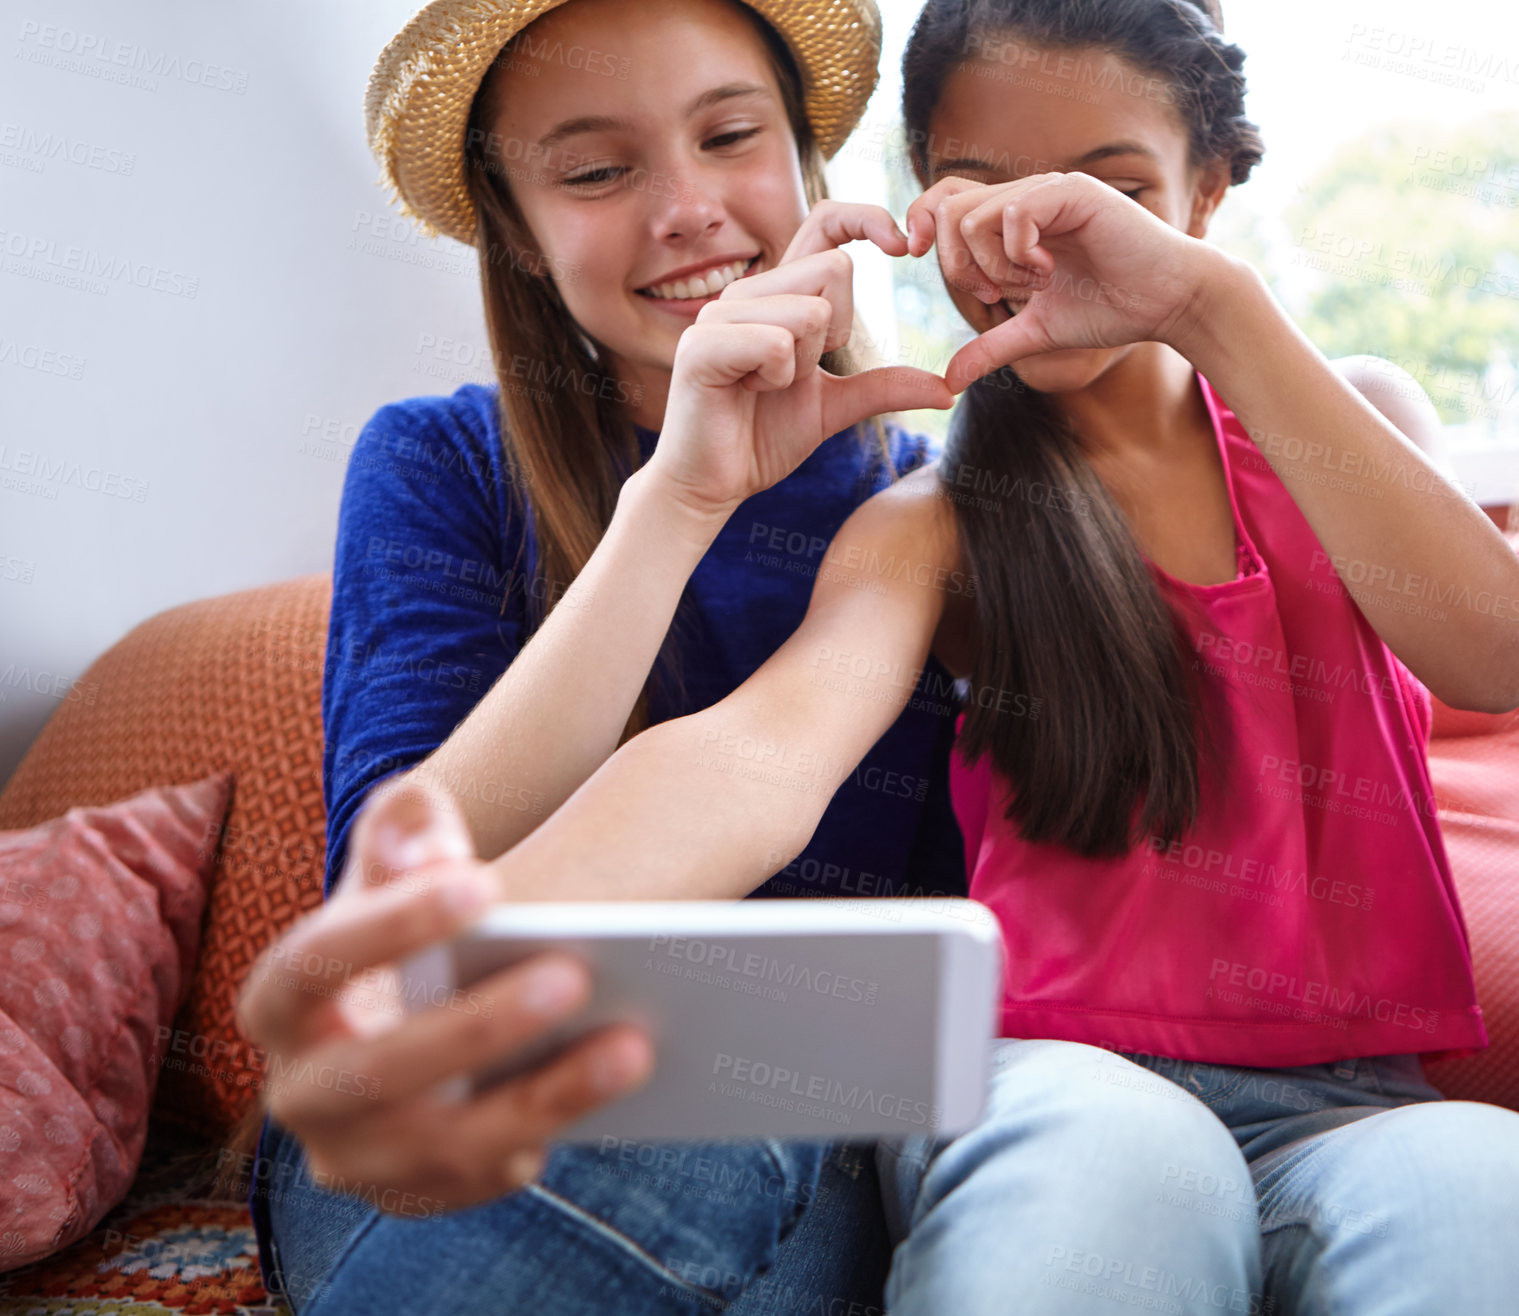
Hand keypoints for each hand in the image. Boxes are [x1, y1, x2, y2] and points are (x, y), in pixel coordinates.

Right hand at [235, 779, 652, 1212]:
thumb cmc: (405, 923)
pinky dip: (544, 1138)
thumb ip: (405, 825)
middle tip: (575, 975)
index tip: (486, 883)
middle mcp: (301, 1092)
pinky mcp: (414, 1195)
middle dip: (478, 1027)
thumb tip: (429, 846)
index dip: (392, 925)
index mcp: (279, 1001)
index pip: (314, 964)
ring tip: (632, 1045)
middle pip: (379, 1071)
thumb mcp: (395, 864)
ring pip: (442, 1142)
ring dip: (542, 1097)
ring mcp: (355, 1156)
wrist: (410, 1008)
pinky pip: (480, 1180)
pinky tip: (609, 1093)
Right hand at [644, 200, 954, 520]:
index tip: (904, 245)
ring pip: (810, 310)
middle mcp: (747, 291)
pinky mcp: (702, 344)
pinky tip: (747, 393)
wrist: (712, 484)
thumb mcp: (836, 408)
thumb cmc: (761, 438)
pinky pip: (776, 342)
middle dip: (836, 334)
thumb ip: (885, 388)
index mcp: (778, 296)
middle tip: (796, 373)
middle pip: (835, 269)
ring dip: (803, 365)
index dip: (867, 218)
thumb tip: (949, 389)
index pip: (825, 223)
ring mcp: (719, 313)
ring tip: (765, 386)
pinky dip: (777, 379)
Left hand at [905, 173, 1225, 391]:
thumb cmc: (1110, 310)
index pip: (945, 204)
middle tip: (995, 295)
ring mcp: (1049, 190)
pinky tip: (1050, 272)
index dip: (922, 229)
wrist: (1166, 302)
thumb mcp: (1036, 332)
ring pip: (975, 218)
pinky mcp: (1073, 191)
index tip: (924, 266)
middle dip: (958, 267)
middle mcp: (1027, 196)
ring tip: (1035, 284)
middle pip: (948, 212)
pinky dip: (1021, 254)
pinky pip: (1015, 214)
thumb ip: (991, 347)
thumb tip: (948, 381)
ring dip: (994, 266)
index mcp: (1014, 221)